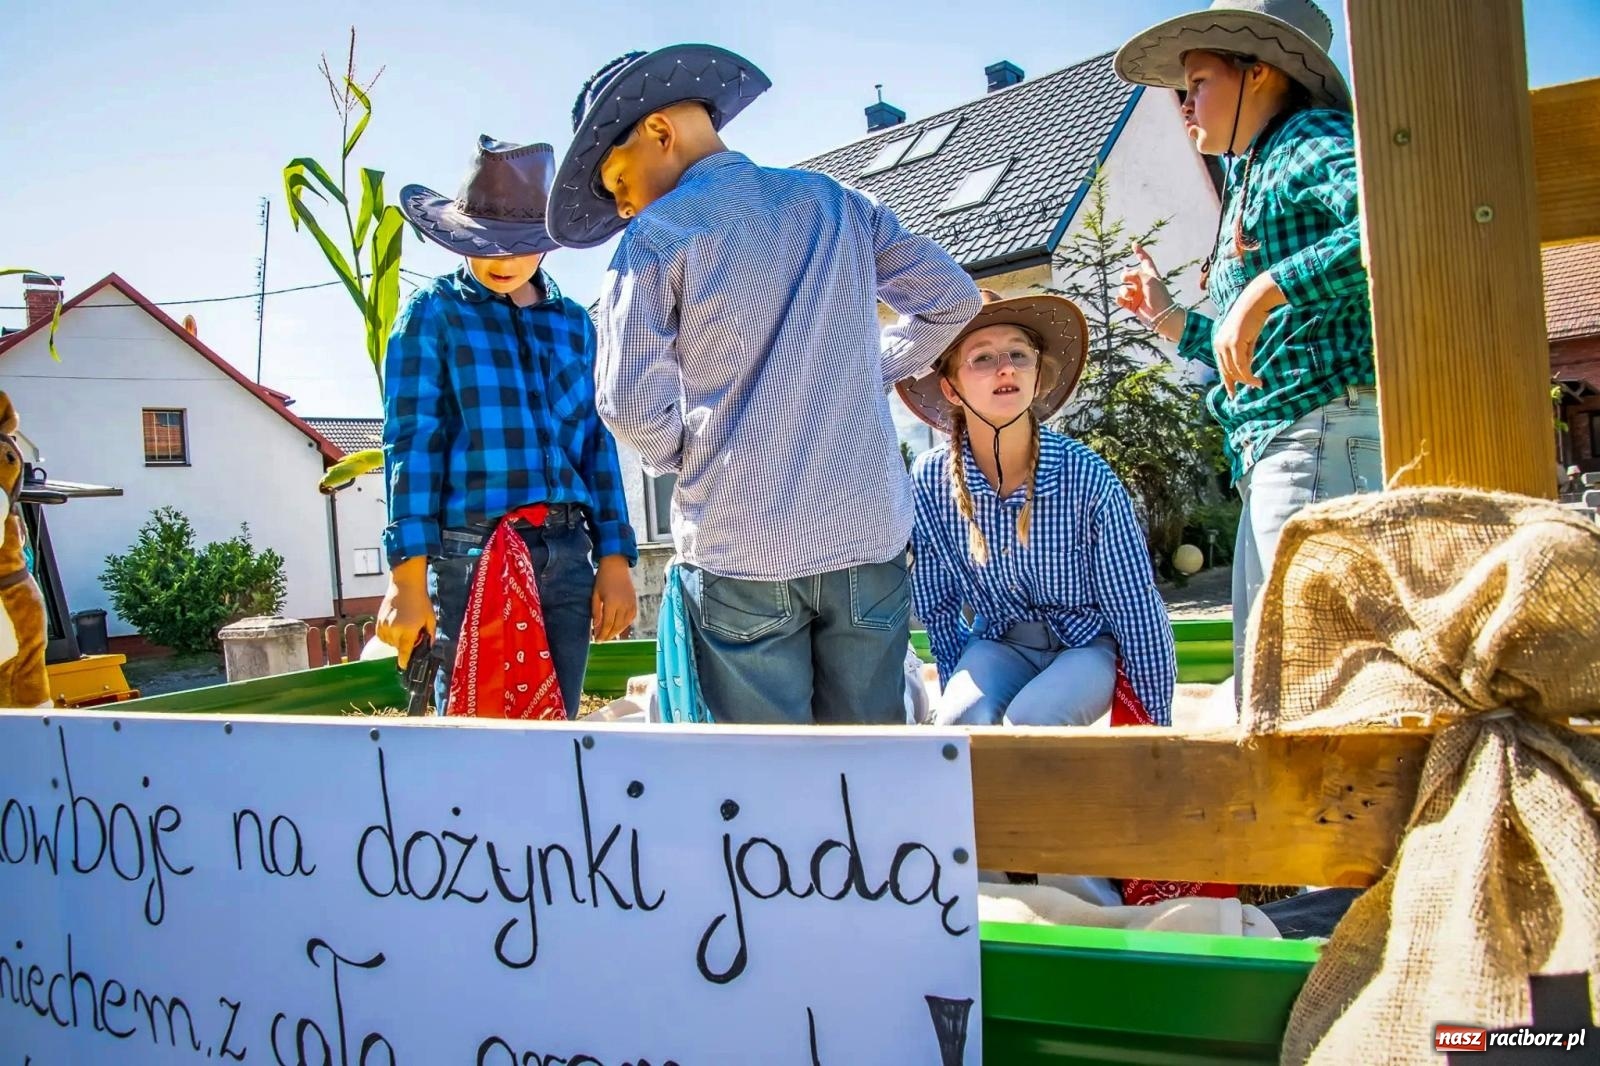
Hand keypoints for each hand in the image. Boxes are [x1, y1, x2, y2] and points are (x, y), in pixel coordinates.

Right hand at [376, 557, 434, 667]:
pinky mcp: (378, 621)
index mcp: (408, 630)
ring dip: (395, 640)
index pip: (404, 652)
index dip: (403, 661)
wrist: (405, 585)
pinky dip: (387, 635)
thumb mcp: (431, 619)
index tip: (403, 667)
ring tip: (403, 628)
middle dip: (404, 645)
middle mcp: (394, 629)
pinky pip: (381, 636)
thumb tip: (429, 647)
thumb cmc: (421, 601)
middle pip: (397, 647)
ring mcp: (385, 625)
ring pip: (388, 642)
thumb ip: (430, 635)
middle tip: (411, 634)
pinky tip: (394, 626)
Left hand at [591, 555, 636, 641]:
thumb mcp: (595, 595)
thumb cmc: (602, 579)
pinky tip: (618, 627)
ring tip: (609, 636)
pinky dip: (625, 625)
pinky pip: (631, 618)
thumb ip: (596, 612)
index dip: (602, 634)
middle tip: (601, 640)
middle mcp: (623, 604)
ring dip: (617, 632)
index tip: (597, 640)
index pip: (607, 624)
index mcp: (612, 602)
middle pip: (617, 626)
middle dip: (609, 635)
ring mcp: (631, 603)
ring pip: (625, 624)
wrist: (616, 565)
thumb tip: (596, 628)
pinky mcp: (635, 602)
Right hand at [1117, 243, 1183, 341]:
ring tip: (1130, 295)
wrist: (1161, 316)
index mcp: (1151, 275)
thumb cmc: (1159, 296)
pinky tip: (1122, 301)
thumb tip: (1124, 276)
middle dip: (1125, 276)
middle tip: (1127, 279)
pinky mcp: (1132, 306)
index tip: (1134, 244)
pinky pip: (1121, 300)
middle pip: (1129, 275)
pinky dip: (1120, 300)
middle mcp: (1143, 284)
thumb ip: (1136, 273)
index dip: (1140, 252)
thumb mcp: (1149, 279)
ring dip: (1124, 291)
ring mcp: (1137, 295)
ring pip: (1123, 288)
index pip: (1145, 261)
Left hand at [1212, 272, 1284, 396]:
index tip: (1231, 393)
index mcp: (1219, 343)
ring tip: (1258, 384)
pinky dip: (1249, 376)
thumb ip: (1244, 352)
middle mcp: (1219, 345)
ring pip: (1234, 371)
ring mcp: (1225, 345)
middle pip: (1227, 371)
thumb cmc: (1252, 317)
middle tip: (1247, 391)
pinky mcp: (1234, 344)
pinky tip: (1257, 380)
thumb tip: (1247, 368)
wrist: (1255, 302)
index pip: (1221, 366)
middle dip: (1236, 384)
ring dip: (1247, 380)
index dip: (1227, 381)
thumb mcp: (1246, 338)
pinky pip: (1241, 366)